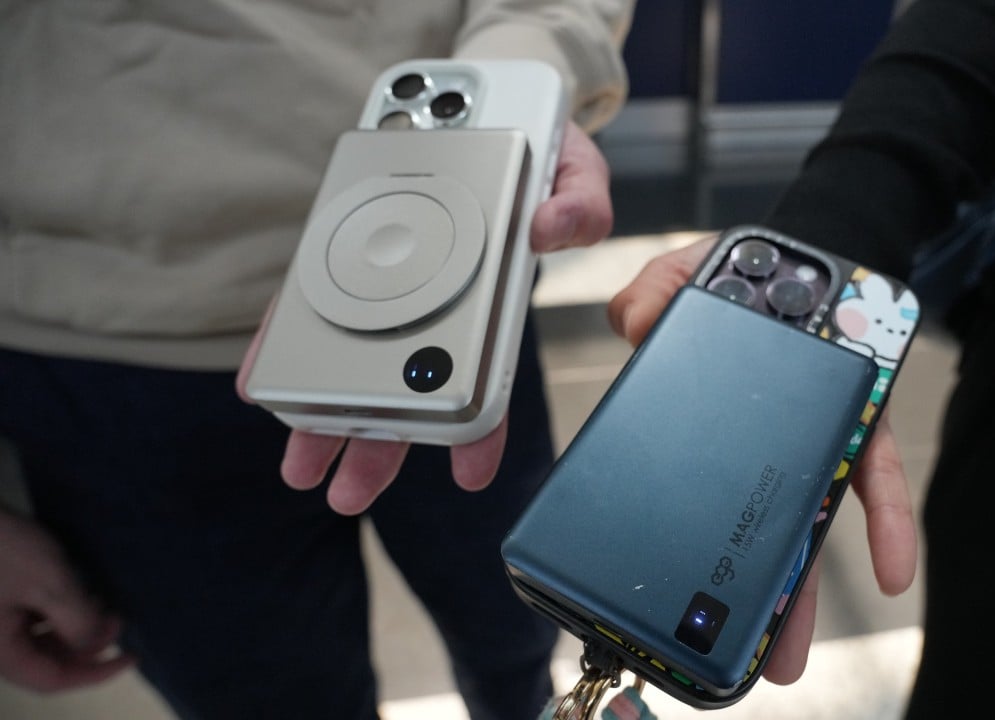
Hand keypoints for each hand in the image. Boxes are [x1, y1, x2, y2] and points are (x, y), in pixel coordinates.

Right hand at [0, 510, 132, 691]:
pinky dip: (56, 612)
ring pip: (39, 640)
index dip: (95, 673)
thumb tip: (95, 645)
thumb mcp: (50, 584)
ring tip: (100, 602)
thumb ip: (77, 621)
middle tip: (117, 618)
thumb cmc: (3, 549)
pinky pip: (29, 619)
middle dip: (86, 644)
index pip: (52, 680)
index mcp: (0, 651)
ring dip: (73, 627)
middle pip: (45, 661)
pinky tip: (75, 591)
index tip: (131, 657)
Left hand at [236, 122, 613, 514]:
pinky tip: (263, 382)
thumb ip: (580, 208)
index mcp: (493, 303)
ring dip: (324, 414)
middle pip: (404, 386)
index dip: (478, 429)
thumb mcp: (577, 175)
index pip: (483, 379)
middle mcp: (437, 303)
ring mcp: (388, 281)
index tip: (469, 475)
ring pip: (352, 359)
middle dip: (377, 443)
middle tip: (347, 492)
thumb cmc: (539, 157)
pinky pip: (310, 304)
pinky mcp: (345, 251)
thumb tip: (550, 231)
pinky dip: (285, 345)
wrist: (488, 106)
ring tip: (300, 462)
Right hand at [607, 237, 917, 683]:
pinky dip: (887, 523)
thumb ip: (649, 295)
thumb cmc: (745, 275)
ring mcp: (818, 436)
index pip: (703, 483)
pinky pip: (878, 474)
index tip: (677, 594)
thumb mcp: (681, 278)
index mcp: (723, 416)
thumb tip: (634, 331)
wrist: (817, 248)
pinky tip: (891, 571)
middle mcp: (769, 441)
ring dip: (806, 589)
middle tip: (740, 658)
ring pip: (812, 521)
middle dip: (751, 600)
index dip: (691, 538)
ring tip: (790, 651)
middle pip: (757, 529)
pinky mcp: (867, 418)